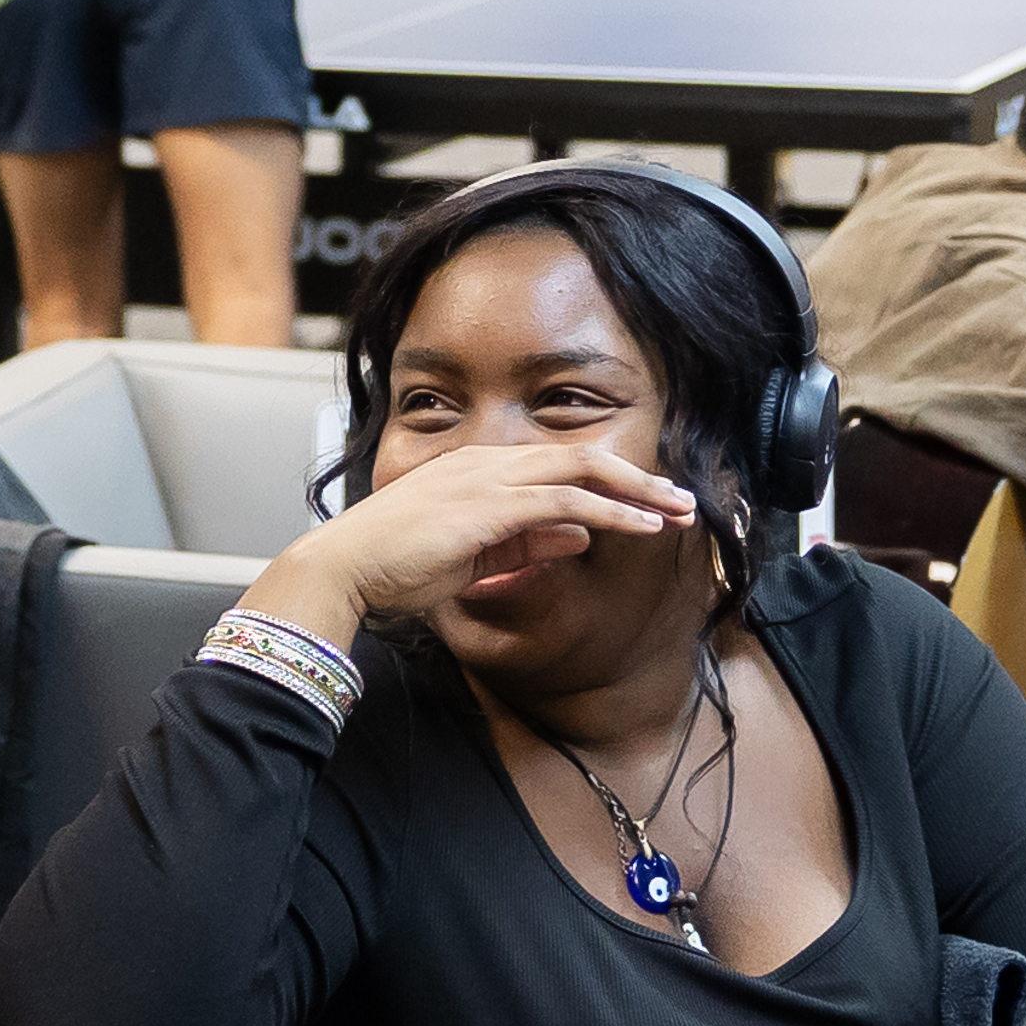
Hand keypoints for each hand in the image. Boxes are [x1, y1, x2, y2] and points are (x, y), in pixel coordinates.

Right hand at [239, 438, 693, 638]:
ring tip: (677, 513)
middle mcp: (487, 462)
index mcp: (478, 469)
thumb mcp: (475, 556)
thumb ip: (526, 540)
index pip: (558, 463)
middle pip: (580, 455)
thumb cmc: (393, 567)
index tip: (648, 500)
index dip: (610, 478)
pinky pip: (566, 500)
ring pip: (582, 470)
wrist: (344, 570)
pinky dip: (612, 511)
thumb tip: (580, 532)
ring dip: (637, 492)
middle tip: (681, 499)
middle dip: (638, 477)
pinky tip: (642, 526)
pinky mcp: (491, 504)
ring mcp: (489, 478)